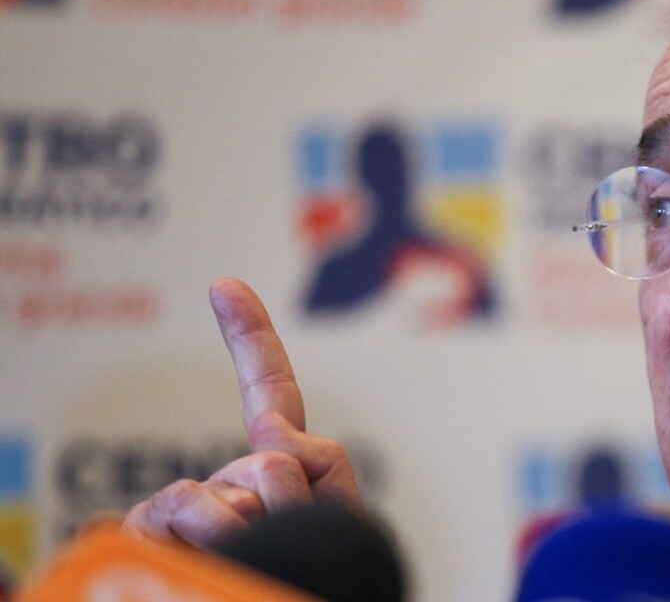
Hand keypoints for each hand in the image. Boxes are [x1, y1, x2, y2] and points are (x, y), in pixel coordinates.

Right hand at [122, 278, 362, 545]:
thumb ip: (320, 466)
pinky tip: (200, 561)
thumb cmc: (318, 589)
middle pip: (271, 462)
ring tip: (256, 568)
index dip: (250, 337)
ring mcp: (184, 512)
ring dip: (258, 529)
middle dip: (295, 503)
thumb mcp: (338, 522)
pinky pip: (180, 508)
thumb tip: (269, 435)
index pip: (269, 394)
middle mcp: (226, 487)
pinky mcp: (145, 535)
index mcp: (279, 474)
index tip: (225, 284)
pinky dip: (208, 537)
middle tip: (292, 552)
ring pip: (232, 491)